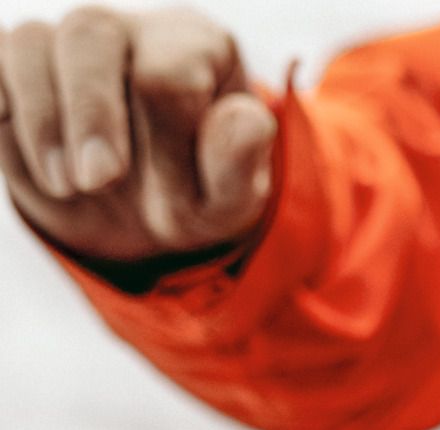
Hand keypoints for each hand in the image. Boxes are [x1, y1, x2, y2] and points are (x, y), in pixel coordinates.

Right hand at [1, 7, 275, 269]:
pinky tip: (15, 139)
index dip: (166, 142)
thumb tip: (246, 119)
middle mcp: (127, 28)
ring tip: (67, 188)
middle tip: (97, 182)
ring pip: (29, 42)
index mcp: (195, 46)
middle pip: (90, 33)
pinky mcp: (11, 68)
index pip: (169, 73)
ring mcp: (62, 42)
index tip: (173, 199)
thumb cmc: (194, 195)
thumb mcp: (230, 200)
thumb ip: (240, 163)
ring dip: (41, 121)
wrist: (141, 220)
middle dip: (91, 113)